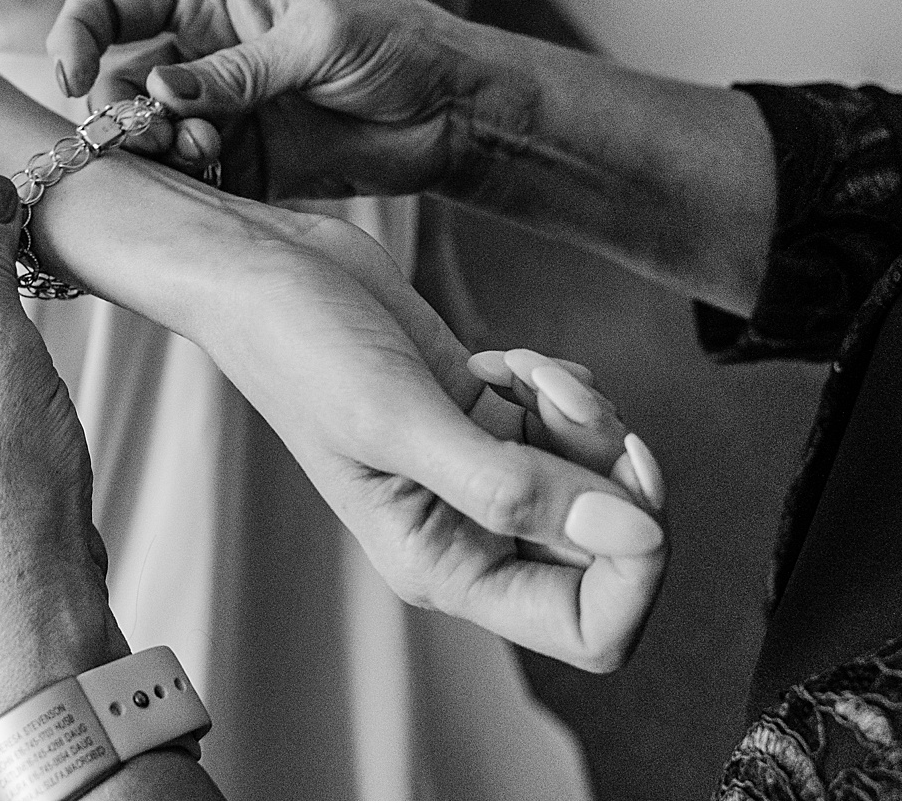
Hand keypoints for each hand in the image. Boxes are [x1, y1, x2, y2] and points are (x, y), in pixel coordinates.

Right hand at [48, 0, 777, 315]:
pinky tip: (217, 176)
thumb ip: (238, 69)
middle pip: (112, 81)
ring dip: (156, 150)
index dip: (76, 35)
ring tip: (204, 154)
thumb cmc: (393, 44)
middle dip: (122, 111)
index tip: (75, 79)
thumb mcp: (317, 39)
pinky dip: (186, 184)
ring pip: (142, 136)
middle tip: (161, 134)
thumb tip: (160, 89)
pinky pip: (183, 179)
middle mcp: (197, 53)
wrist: (450, 111)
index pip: (108, 3)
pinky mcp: (235, 165)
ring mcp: (212, 112)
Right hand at [185, 208, 667, 672]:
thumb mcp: (400, 423)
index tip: (624, 485)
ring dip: (580, 411)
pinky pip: (576, 422)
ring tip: (515, 367)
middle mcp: (471, 532)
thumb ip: (513, 489)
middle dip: (607, 465)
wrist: (267, 272)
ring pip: (598, 474)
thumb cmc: (300, 351)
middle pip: (608, 544)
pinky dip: (559, 383)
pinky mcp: (490, 418)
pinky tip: (499, 358)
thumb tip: (631, 532)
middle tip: (557, 401)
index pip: (590, 628)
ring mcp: (483, 473)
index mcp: (445, 566)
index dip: (634, 569)